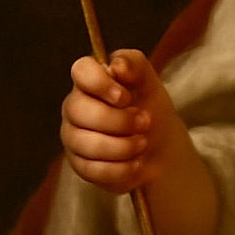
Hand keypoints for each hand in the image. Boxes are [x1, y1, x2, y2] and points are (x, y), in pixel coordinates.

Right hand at [60, 49, 177, 193]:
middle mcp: (75, 107)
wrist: (160, 145)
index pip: (80, 70)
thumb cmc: (150, 106)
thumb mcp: (149, 82)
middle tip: (145, 121)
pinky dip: (120, 168)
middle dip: (118, 119)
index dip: (100, 83)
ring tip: (143, 142)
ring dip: (122, 145)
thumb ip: (134, 65)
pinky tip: (136, 162)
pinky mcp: (79, 165)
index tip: (126, 97)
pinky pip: (92, 169)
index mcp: (91, 81)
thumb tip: (116, 65)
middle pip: (79, 110)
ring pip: (86, 143)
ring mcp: (74, 137)